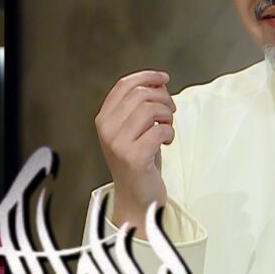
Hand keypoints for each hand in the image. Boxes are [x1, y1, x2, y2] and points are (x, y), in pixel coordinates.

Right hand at [95, 70, 175, 235]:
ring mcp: (118, 143)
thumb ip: (141, 105)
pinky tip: (167, 142)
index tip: (164, 78)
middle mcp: (106, 129)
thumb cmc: (139, 159)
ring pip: (150, 109)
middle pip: (140, 94)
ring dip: (167, 116)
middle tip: (170, 112)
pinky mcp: (133, 157)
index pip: (124, 85)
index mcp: (103, 119)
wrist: (136, 197)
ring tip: (167, 127)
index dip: (146, 76)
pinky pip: (160, 130)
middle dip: (162, 99)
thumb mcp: (134, 128)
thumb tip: (159, 82)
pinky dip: (170, 133)